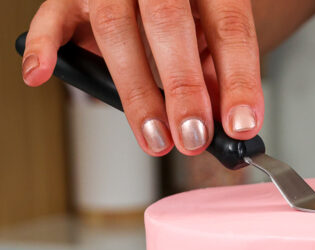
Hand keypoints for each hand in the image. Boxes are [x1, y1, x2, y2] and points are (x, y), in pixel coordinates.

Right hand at [21, 0, 263, 155]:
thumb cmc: (187, 15)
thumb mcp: (212, 38)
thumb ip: (219, 76)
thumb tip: (231, 126)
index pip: (227, 25)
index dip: (237, 79)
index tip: (241, 126)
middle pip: (167, 23)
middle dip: (183, 88)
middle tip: (193, 138)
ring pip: (115, 28)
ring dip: (136, 91)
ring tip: (156, 138)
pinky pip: (50, 17)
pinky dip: (44, 47)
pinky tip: (42, 75)